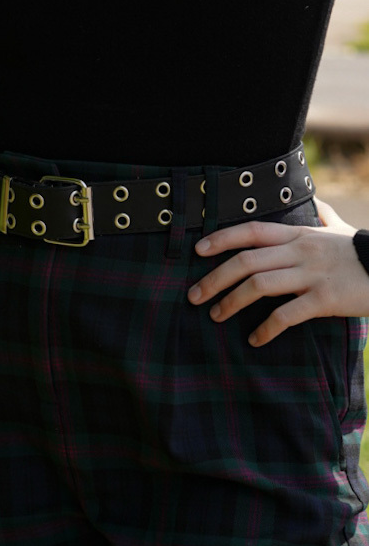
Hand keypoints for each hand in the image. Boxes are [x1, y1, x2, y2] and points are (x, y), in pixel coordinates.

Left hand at [187, 198, 368, 345]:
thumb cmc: (363, 253)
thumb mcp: (342, 230)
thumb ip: (325, 218)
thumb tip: (318, 205)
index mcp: (299, 234)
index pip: (251, 231)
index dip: (221, 239)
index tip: (197, 250)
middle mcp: (301, 251)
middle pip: (246, 260)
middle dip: (214, 278)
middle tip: (194, 295)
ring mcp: (312, 274)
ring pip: (260, 285)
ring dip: (231, 301)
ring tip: (216, 315)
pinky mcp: (326, 299)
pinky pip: (287, 314)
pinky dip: (267, 328)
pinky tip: (255, 339)